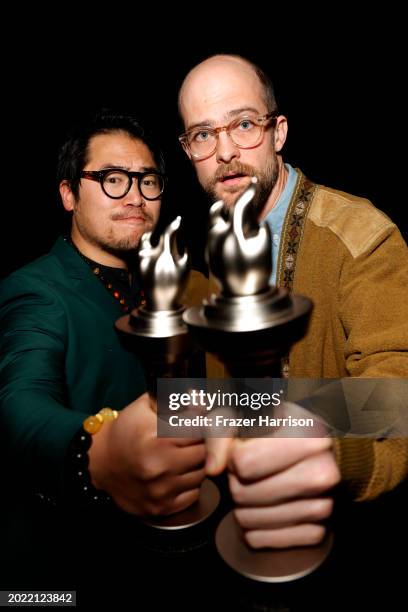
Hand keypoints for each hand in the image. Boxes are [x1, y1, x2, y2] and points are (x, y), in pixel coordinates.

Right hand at [88, 393, 205, 516]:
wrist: (99, 462)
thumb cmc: (126, 430)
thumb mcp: (146, 406)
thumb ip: (176, 400)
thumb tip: (201, 399)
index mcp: (158, 438)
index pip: (201, 430)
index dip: (202, 424)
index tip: (197, 423)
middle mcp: (160, 466)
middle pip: (205, 452)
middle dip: (201, 443)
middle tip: (190, 440)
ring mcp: (161, 490)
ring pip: (202, 474)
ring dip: (197, 464)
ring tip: (181, 456)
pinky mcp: (161, 508)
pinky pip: (193, 494)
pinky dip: (189, 484)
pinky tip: (176, 474)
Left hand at [206, 404, 339, 548]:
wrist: (317, 451)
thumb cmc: (275, 428)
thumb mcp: (244, 414)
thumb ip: (221, 430)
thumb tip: (214, 468)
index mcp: (308, 438)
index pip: (243, 462)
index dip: (234, 455)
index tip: (244, 448)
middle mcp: (322, 473)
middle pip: (242, 493)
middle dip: (235, 482)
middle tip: (249, 470)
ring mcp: (323, 506)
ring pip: (248, 520)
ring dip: (241, 506)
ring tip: (255, 487)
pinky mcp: (317, 532)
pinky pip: (262, 540)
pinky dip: (254, 528)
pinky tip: (263, 509)